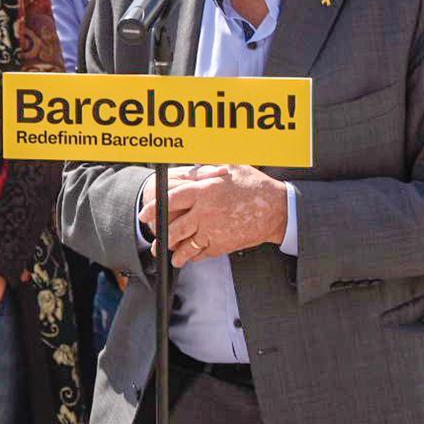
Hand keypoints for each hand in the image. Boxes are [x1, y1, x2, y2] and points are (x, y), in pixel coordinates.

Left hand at [140, 165, 288, 267]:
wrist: (277, 209)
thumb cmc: (253, 185)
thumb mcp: (228, 167)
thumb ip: (203, 169)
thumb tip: (186, 170)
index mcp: (203, 191)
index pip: (170, 200)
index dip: (154, 208)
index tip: (145, 213)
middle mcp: (204, 212)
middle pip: (172, 227)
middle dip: (160, 234)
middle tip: (155, 237)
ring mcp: (213, 231)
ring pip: (184, 245)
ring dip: (173, 250)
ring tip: (167, 253)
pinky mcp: (222, 245)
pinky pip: (200, 254)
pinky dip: (192, 256)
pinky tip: (187, 256)